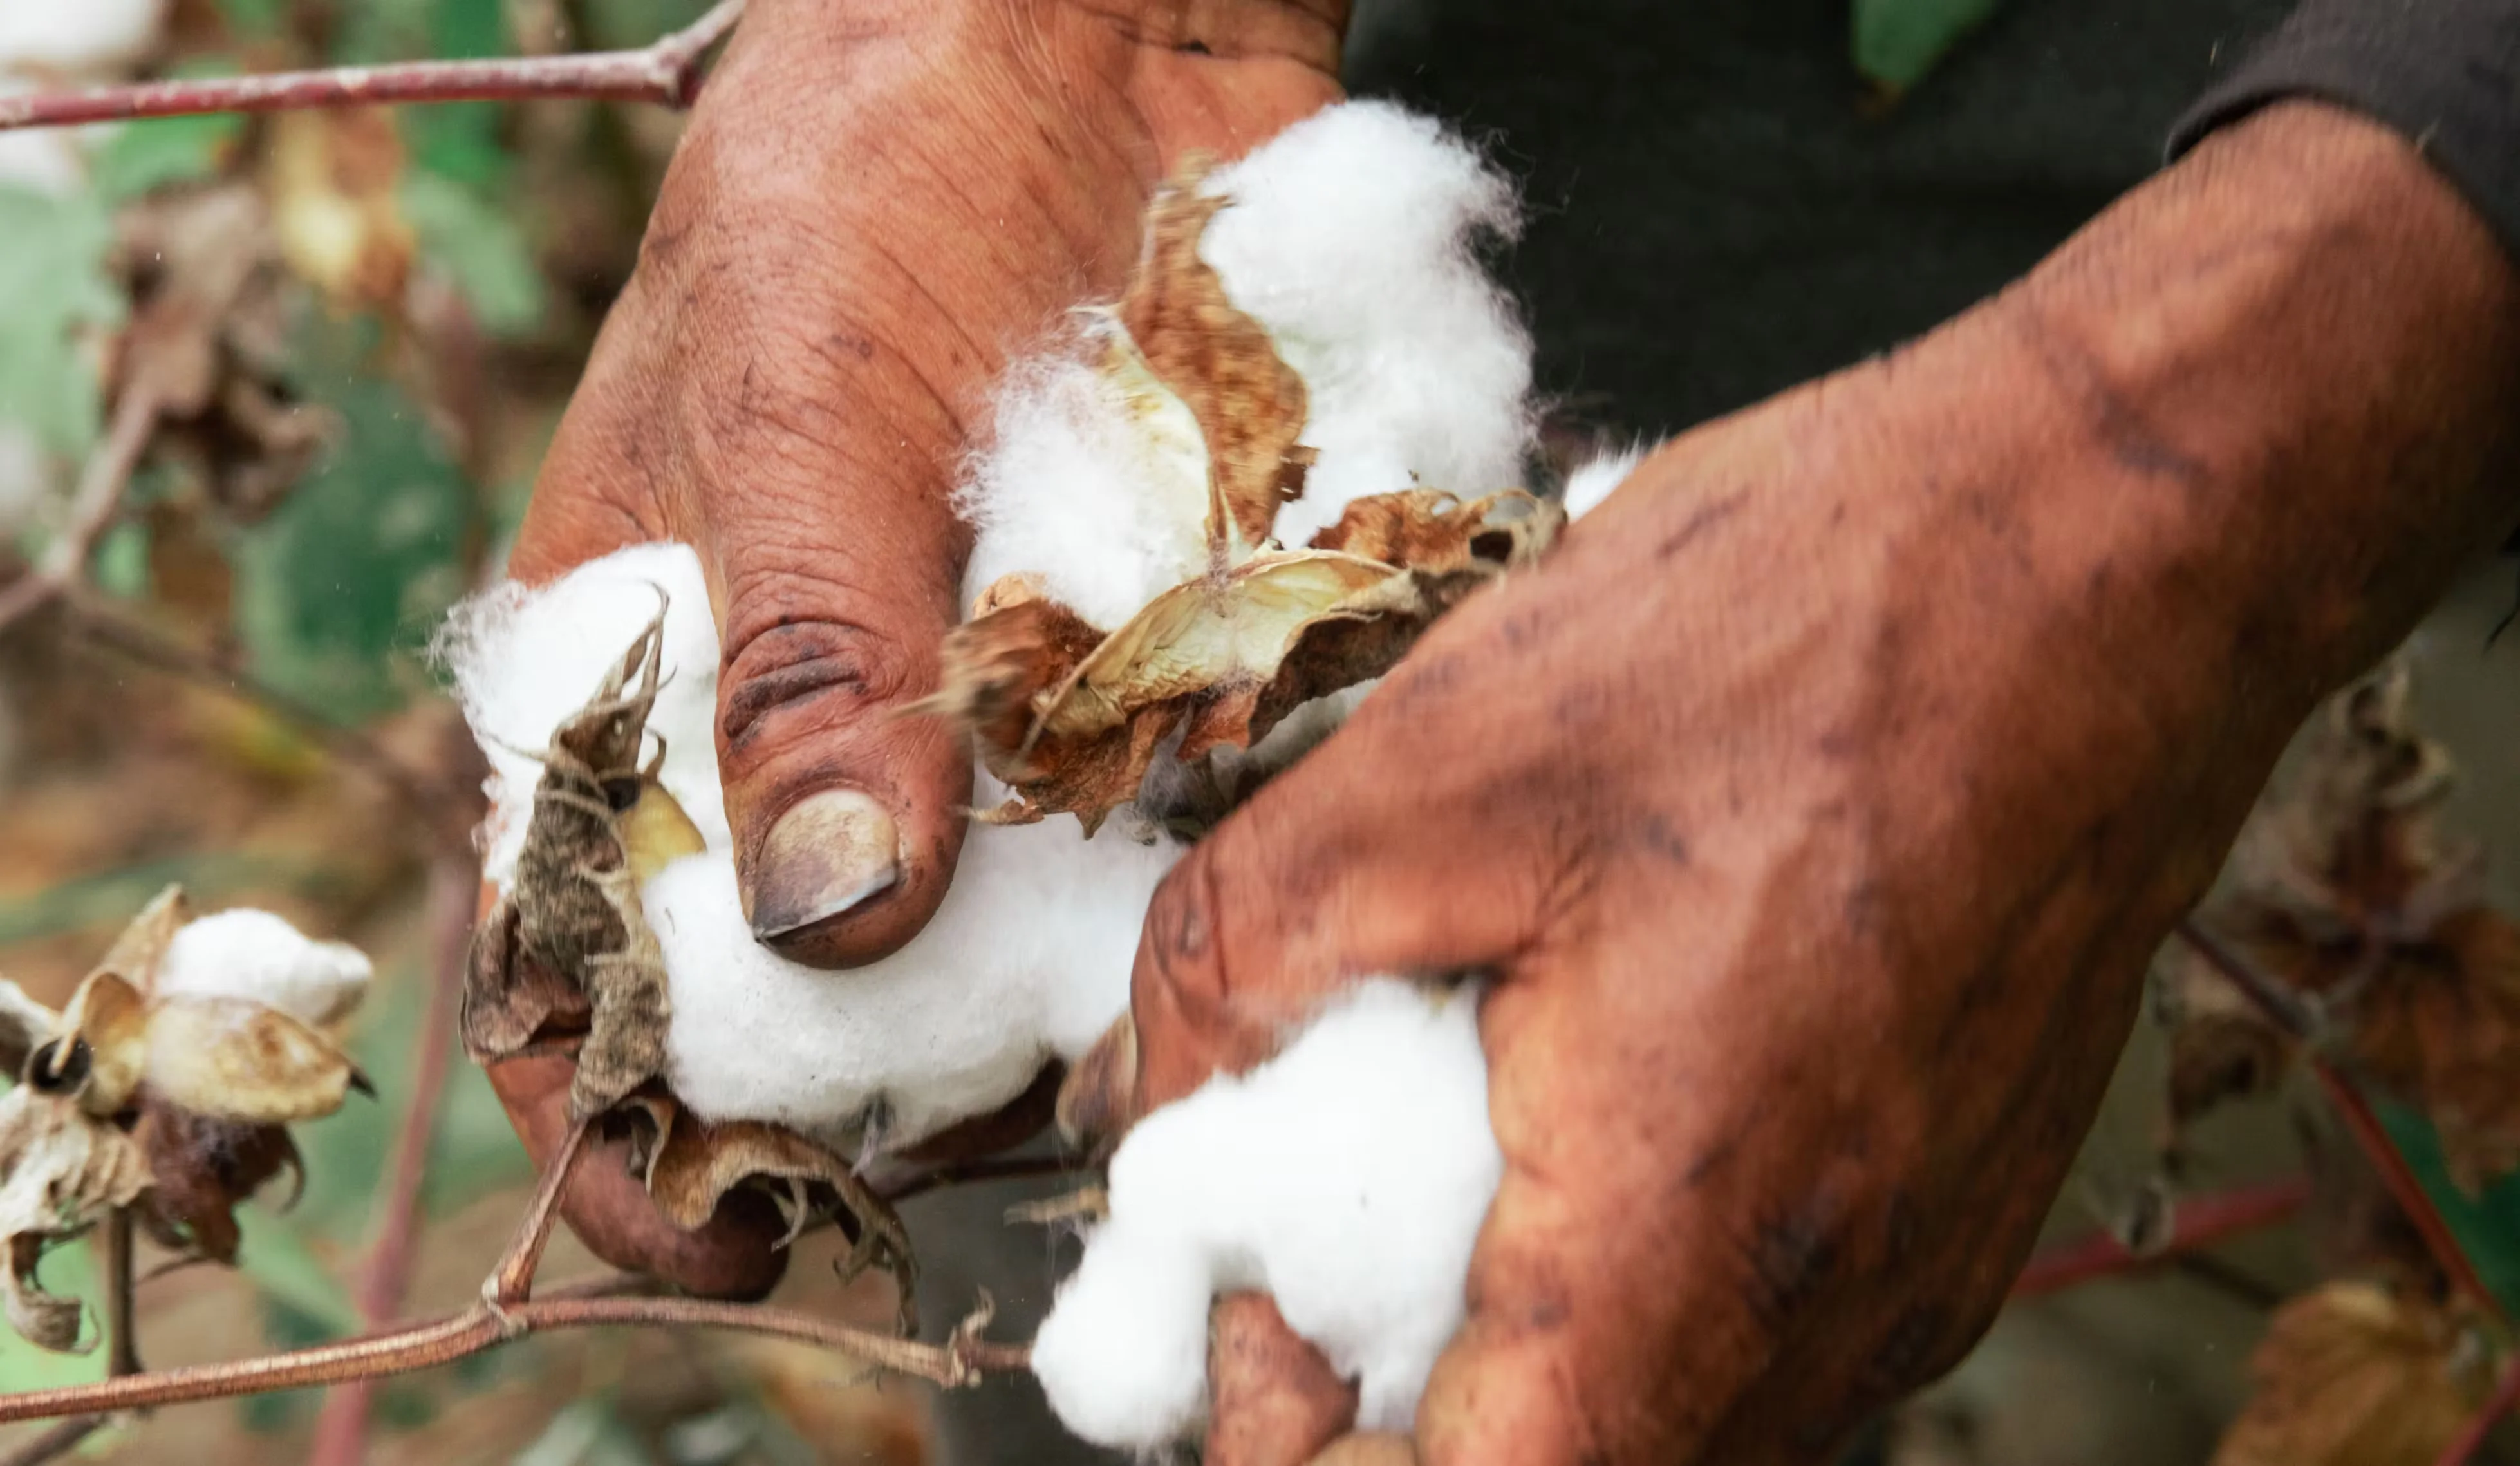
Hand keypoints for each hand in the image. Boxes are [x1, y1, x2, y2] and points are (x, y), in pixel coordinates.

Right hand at [489, 0, 1342, 1290]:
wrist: (1088, 30)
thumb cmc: (873, 168)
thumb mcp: (801, 404)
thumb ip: (816, 659)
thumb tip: (843, 916)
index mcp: (646, 659)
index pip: (586, 945)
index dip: (632, 1117)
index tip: (723, 1238)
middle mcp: (811, 705)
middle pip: (814, 977)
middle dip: (879, 1086)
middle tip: (983, 1139)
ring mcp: (974, 687)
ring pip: (994, 920)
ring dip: (1048, 996)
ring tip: (1121, 1038)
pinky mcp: (1118, 646)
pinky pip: (1139, 806)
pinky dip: (1176, 861)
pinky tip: (1223, 893)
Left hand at [1073, 103, 2519, 1463]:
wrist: (2111, 537)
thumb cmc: (1795, 629)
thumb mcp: (1434, 765)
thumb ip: (1242, 964)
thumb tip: (1144, 1098)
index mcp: (1691, 1240)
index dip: (1311, 1461)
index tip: (1225, 1347)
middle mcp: (1834, 1310)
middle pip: (1577, 1463)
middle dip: (1396, 1400)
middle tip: (1278, 1257)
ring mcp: (1920, 1263)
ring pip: (1673, 1405)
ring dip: (1514, 1338)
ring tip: (1407, 1168)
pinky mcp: (1958, 1190)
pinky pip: (1760, 1315)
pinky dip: (1629, 1268)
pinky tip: (1568, 1106)